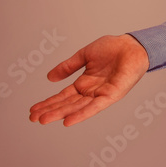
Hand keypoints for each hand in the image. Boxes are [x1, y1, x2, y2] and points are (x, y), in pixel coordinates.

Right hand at [28, 34, 149, 126]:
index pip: (63, 96)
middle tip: (33, 118)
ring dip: (60, 114)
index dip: (48, 102)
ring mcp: (101, 94)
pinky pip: (95, 107)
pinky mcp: (112, 95)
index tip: (32, 110)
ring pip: (77, 107)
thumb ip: (68, 67)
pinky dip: (82, 114)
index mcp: (85, 83)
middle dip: (50, 111)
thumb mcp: (84, 56)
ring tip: (43, 120)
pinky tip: (68, 121)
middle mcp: (91, 91)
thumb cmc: (113, 48)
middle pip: (67, 104)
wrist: (132, 45)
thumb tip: (49, 78)